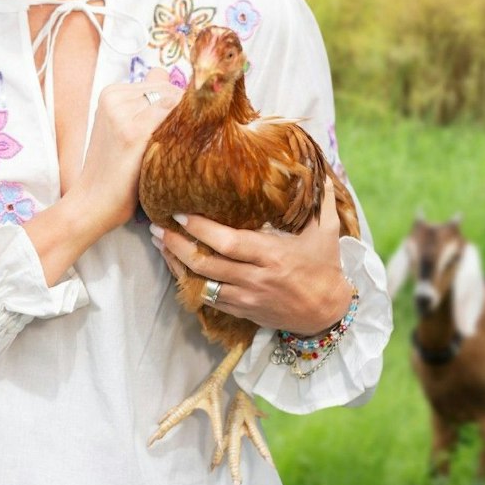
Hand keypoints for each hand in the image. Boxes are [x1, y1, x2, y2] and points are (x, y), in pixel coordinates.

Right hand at [25, 83, 173, 286]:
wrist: (93, 202)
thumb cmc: (114, 170)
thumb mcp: (122, 128)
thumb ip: (144, 103)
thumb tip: (171, 77)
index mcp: (111, 93)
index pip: (161, 82)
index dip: (178, 104)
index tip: (184, 125)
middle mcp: (115, 97)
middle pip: (170, 90)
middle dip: (185, 112)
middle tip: (187, 139)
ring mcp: (123, 113)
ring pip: (175, 103)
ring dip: (188, 122)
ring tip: (184, 147)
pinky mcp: (134, 132)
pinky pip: (173, 119)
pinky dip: (185, 132)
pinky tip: (184, 150)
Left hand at [152, 176, 353, 335]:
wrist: (327, 313)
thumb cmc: (324, 267)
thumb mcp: (326, 233)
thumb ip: (320, 202)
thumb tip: (322, 171)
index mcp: (273, 256)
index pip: (229, 243)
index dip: (201, 229)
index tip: (180, 213)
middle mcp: (256, 279)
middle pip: (207, 263)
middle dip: (177, 244)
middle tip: (157, 226)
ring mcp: (246, 298)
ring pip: (201, 282)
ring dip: (176, 263)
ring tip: (160, 242)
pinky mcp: (241, 311)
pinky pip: (207, 298)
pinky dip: (188, 281)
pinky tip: (175, 266)